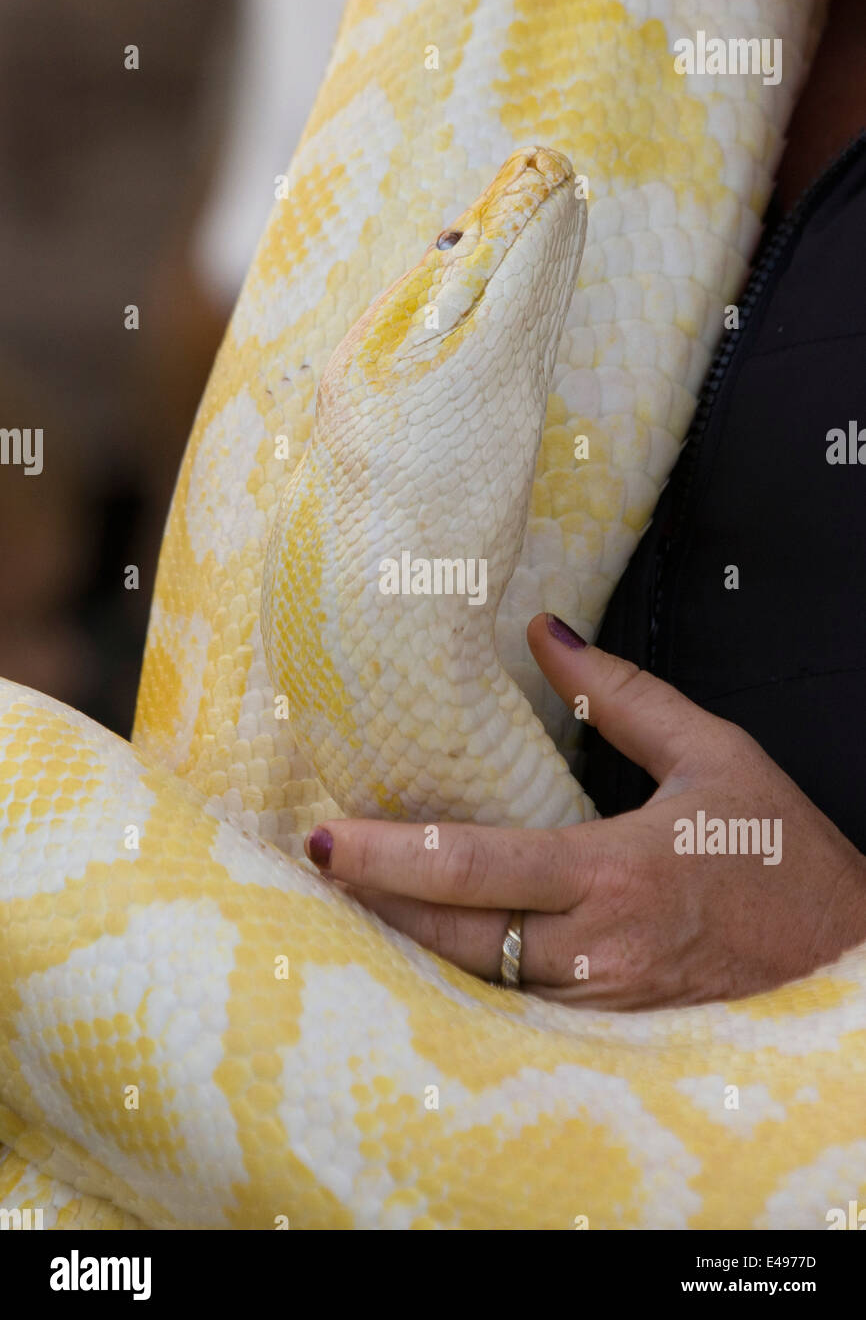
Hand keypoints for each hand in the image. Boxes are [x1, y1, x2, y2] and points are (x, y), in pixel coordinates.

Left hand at [304, 614, 865, 1007]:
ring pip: (472, 983)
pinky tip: (419, 949)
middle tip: (309, 867)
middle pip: (451, 936)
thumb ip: (625, 695)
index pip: (477, 867)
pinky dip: (458, 979)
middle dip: (372, 902)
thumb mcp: (716, 756)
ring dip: (404, 944)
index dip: (390, 857)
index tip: (326, 837)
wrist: (847, 962)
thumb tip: (548, 635)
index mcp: (616, 872)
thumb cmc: (783, 858)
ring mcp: (598, 1002)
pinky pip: (512, 1009)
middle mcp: (597, 948)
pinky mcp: (607, 1032)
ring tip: (342, 900)